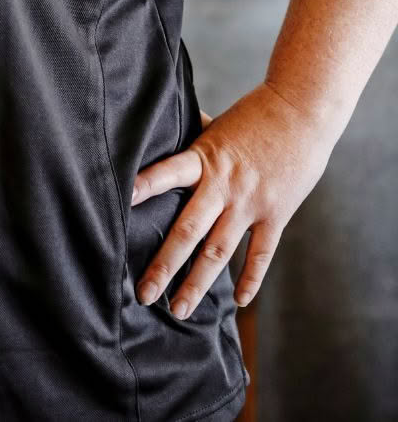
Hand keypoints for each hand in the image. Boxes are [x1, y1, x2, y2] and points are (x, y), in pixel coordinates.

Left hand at [131, 80, 335, 316]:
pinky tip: (237, 301)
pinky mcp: (276, 214)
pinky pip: (261, 254)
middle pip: (189, 231)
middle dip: (165, 265)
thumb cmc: (254, 114)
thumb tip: (160, 130)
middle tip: (145, 294)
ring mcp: (251, 204)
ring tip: (178, 310)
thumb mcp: (217, 125)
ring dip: (198, 284)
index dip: (146, 185)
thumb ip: (192, 138)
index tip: (121, 201)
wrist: (301, 113)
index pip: (169, 172)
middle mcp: (225, 186)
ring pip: (219, 252)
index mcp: (205, 158)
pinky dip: (250, 279)